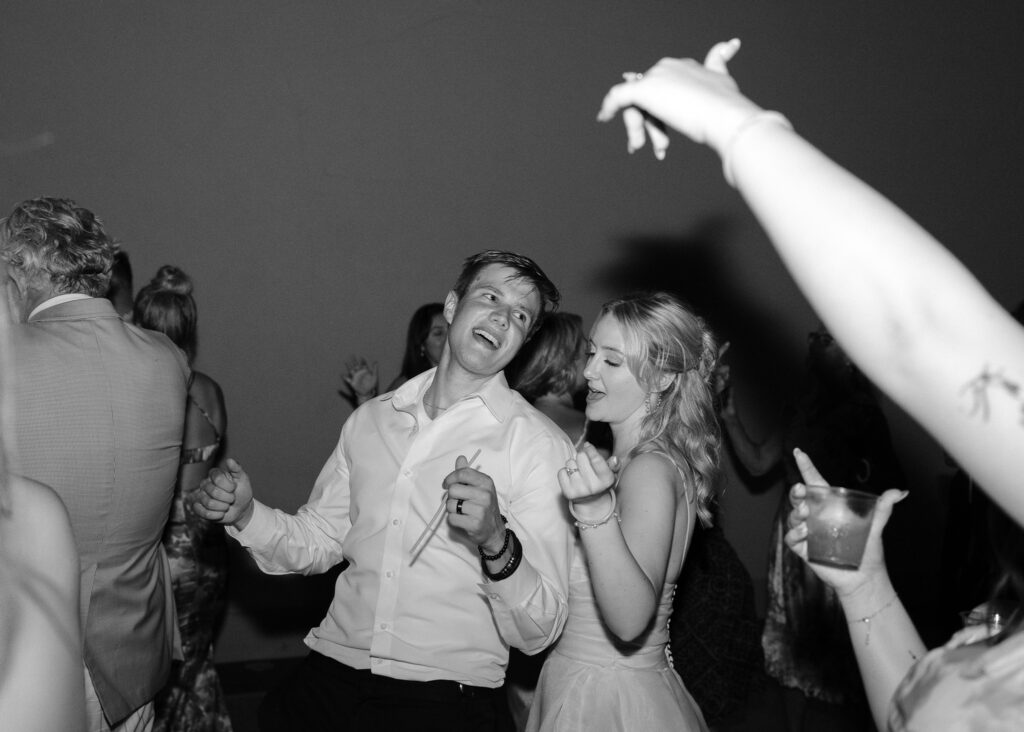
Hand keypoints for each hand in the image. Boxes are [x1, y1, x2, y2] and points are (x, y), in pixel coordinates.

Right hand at [191, 458, 254, 528]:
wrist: (241, 508)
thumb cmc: (242, 491)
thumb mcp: (243, 479)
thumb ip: (236, 469)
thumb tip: (229, 460)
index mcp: (214, 474)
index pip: (217, 478)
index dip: (229, 486)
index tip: (234, 488)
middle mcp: (205, 484)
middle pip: (213, 492)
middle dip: (228, 498)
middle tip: (232, 498)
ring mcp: (200, 496)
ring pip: (209, 504)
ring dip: (224, 507)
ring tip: (227, 505)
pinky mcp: (199, 509)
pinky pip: (205, 514)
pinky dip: (217, 515)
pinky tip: (221, 512)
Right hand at [341, 356, 377, 402]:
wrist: (367, 392)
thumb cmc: (371, 385)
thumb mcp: (374, 376)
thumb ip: (374, 369)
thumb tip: (376, 362)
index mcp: (364, 372)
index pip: (363, 364)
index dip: (362, 360)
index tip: (362, 356)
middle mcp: (359, 373)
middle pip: (356, 366)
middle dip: (354, 361)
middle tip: (352, 355)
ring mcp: (355, 377)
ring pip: (351, 370)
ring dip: (349, 366)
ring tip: (346, 361)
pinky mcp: (353, 382)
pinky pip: (348, 379)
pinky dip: (345, 377)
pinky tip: (342, 375)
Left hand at [442, 454, 504, 551]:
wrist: (494, 530)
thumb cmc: (483, 506)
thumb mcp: (479, 487)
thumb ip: (467, 473)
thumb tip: (461, 458)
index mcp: (486, 482)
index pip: (462, 473)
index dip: (450, 478)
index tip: (447, 484)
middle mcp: (485, 495)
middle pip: (453, 489)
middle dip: (451, 496)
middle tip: (459, 501)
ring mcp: (481, 510)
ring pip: (450, 504)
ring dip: (452, 509)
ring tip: (462, 511)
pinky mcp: (475, 524)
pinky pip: (452, 518)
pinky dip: (453, 520)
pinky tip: (463, 520)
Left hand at [559, 442, 617, 520]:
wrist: (591, 502)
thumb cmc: (601, 482)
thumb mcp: (611, 474)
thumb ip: (614, 465)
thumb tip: (614, 459)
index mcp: (606, 480)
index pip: (596, 458)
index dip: (590, 449)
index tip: (587, 446)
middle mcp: (593, 486)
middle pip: (581, 456)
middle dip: (582, 456)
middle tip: (585, 463)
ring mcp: (579, 490)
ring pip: (570, 463)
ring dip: (573, 464)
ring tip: (579, 471)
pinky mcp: (567, 492)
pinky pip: (561, 472)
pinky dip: (565, 472)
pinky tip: (572, 477)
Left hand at [597, 39, 761, 157]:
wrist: (728, 116)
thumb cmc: (732, 114)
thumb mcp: (728, 96)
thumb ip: (722, 81)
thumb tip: (737, 65)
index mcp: (690, 66)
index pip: (668, 85)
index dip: (663, 108)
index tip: (661, 129)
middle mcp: (671, 65)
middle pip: (651, 97)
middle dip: (652, 124)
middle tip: (659, 148)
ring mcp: (658, 75)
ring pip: (639, 104)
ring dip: (642, 129)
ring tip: (654, 148)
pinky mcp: (645, 89)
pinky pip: (619, 96)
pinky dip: (609, 106)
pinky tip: (602, 117)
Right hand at [783, 448, 907, 597]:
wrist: (863, 577)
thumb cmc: (867, 548)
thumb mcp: (875, 525)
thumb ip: (883, 507)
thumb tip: (901, 491)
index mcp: (830, 506)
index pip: (815, 483)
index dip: (806, 467)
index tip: (798, 452)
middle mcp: (816, 516)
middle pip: (799, 498)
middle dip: (796, 492)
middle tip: (800, 489)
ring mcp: (808, 532)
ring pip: (793, 516)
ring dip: (796, 513)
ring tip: (806, 515)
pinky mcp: (803, 548)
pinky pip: (791, 537)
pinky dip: (795, 533)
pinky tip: (805, 532)